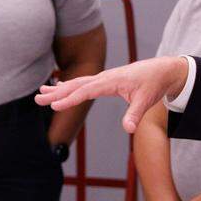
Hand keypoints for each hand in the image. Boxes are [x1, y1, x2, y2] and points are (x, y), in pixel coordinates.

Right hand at [35, 56, 188, 132]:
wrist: (162, 70)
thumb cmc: (154, 83)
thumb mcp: (147, 100)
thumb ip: (135, 114)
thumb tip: (128, 130)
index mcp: (111, 81)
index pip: (85, 91)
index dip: (69, 99)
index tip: (54, 106)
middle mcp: (104, 77)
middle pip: (75, 85)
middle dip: (56, 93)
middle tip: (37, 99)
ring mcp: (103, 78)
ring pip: (77, 83)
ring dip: (59, 88)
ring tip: (41, 92)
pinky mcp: (105, 80)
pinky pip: (83, 83)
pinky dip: (70, 85)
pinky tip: (60, 87)